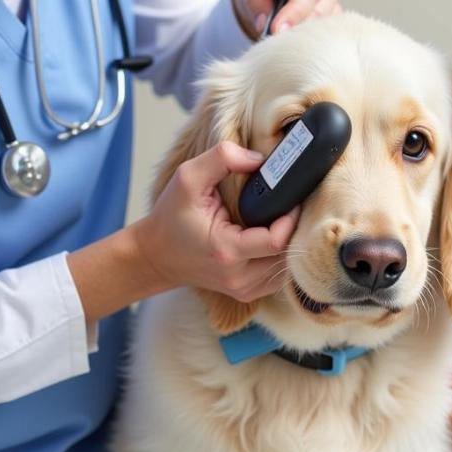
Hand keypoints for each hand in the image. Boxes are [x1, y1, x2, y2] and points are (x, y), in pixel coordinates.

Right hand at [133, 141, 298, 301]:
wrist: (157, 256)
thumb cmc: (171, 217)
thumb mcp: (188, 178)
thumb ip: (222, 159)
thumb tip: (259, 159)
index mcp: (226, 251)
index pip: (277, 241)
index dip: (291, 219)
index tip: (291, 199)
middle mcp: (238, 276)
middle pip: (287, 255)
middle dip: (294, 230)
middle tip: (290, 207)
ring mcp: (243, 289)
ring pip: (287, 268)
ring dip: (290, 244)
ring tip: (281, 222)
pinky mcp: (247, 293)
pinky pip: (278, 277)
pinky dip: (281, 258)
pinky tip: (273, 239)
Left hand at [232, 0, 340, 37]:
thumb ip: (254, 0)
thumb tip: (264, 25)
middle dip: (296, 9)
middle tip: (277, 29)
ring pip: (323, 9)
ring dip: (301, 25)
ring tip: (280, 37)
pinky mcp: (335, 11)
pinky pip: (326, 25)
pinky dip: (309, 34)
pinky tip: (294, 38)